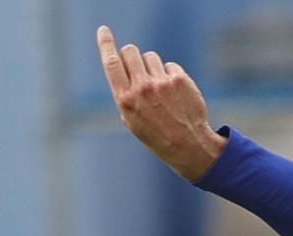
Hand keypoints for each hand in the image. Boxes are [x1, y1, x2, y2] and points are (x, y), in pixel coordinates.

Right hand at [96, 24, 225, 180]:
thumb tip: (123, 68)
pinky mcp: (179, 79)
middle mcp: (142, 88)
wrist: (188, 146)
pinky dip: (170, 75)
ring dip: (152, 68)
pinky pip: (169, 66)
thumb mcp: (133, 121)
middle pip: (130, 51)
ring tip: (159, 90)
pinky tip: (174, 94)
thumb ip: (126, 94)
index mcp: (126, 100)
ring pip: (150, 57)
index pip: (111, 63)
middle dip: (131, 56)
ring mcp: (162, 82)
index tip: (103, 31)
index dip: (106, 44)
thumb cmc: (157, 135)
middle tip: (137, 70)